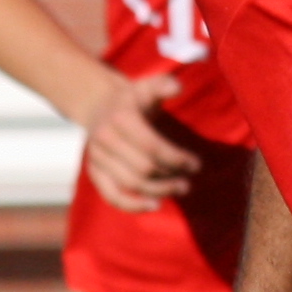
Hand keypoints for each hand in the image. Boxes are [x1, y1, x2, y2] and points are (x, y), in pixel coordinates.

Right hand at [78, 70, 202, 213]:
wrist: (100, 107)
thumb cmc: (133, 100)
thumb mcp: (147, 86)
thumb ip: (163, 85)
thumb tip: (178, 88)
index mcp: (120, 118)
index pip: (151, 146)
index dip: (176, 158)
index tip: (195, 164)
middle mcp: (105, 139)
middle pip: (143, 168)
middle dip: (170, 176)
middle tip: (189, 180)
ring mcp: (97, 158)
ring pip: (131, 184)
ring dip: (159, 190)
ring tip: (180, 188)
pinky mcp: (95, 173)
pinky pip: (112, 196)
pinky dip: (133, 205)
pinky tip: (156, 204)